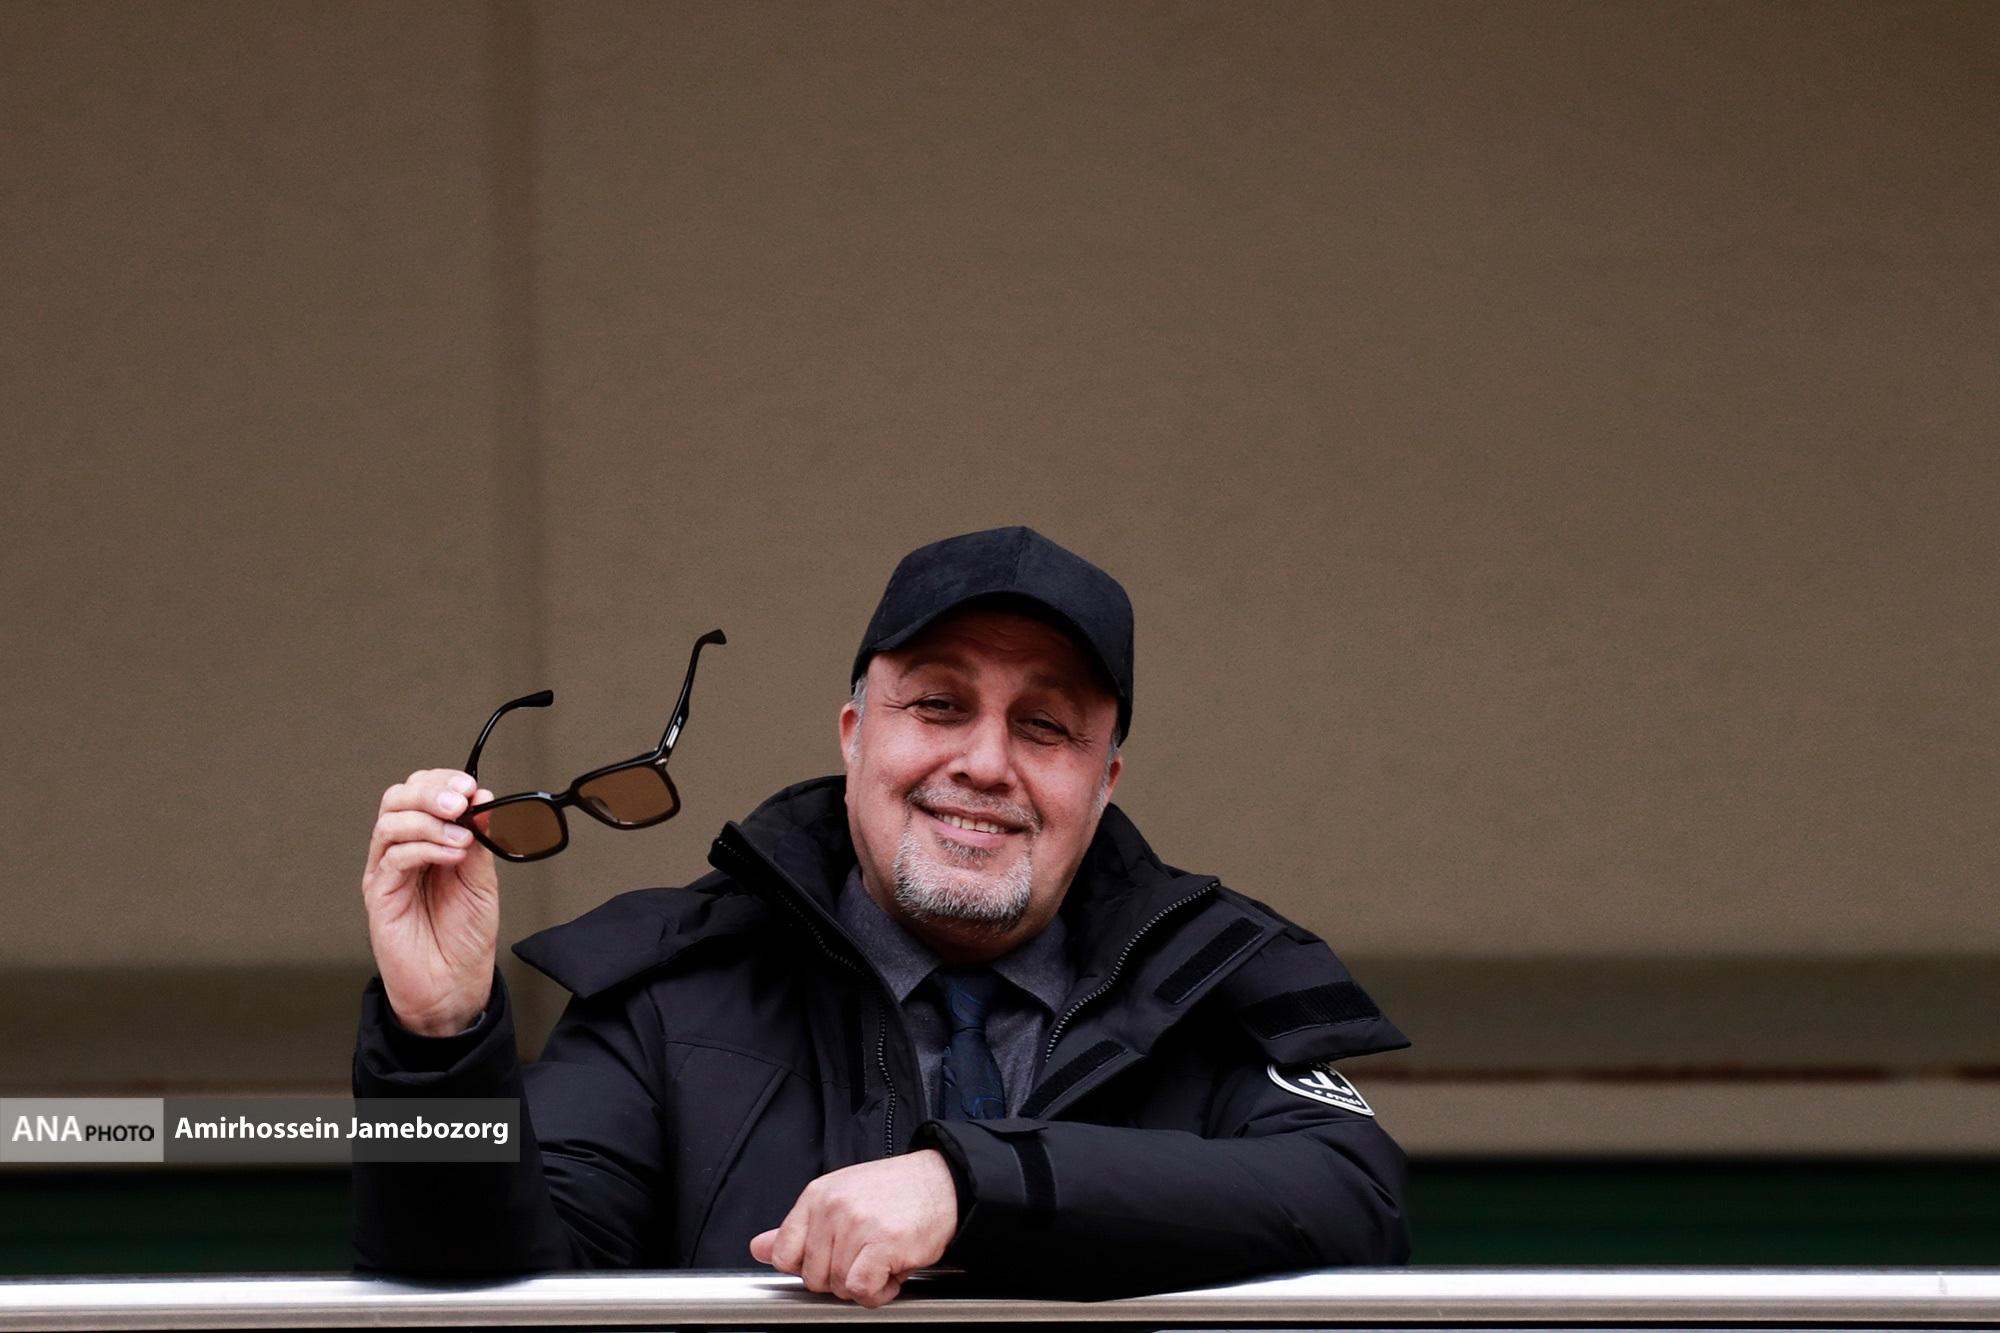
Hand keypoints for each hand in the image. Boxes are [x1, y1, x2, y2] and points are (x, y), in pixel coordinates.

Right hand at [361, 768, 499, 1034]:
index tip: (472, 787)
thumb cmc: (466, 936)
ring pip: (390, 822)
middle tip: (460, 802)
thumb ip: (480, 839)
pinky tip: (451, 855)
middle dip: (431, 792)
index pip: (422, 792)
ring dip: (430, 820)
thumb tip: (482, 800)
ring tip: (461, 837)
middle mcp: (403, 850)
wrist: (454, 984)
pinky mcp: (379, 895)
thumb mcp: (483, 879)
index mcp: (428, 840)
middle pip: (398, 798)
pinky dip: (424, 848)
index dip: (443, 782)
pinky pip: (392, 857)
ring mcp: (387, 871)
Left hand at [749, 1149, 957, 1307]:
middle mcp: (832, 1209)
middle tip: (866, 1257)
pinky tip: (892, 1272)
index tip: (832, 1261)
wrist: (945, 1181)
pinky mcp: (882, 1244)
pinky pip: (863, 1290)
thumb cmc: (896, 1191)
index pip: (784, 1253)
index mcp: (817, 1196)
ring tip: (883, 1260)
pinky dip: (880, 1291)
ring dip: (866, 1284)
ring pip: (840, 1287)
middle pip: (813, 1277)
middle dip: (841, 1277)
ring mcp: (856, 1225)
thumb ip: (798, 1228)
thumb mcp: (841, 1198)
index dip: (808, 1267)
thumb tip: (759, 1248)